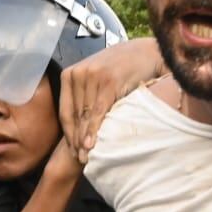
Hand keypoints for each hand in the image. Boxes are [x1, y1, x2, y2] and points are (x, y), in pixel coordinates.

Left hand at [58, 38, 166, 162]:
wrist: (146, 52)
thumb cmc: (123, 69)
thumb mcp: (97, 78)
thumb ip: (86, 95)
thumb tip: (79, 124)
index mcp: (70, 74)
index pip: (65, 111)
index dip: (69, 134)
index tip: (73, 151)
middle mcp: (78, 74)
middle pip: (74, 116)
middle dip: (76, 140)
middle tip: (80, 160)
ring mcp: (93, 77)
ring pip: (85, 115)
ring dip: (84, 139)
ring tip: (86, 158)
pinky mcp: (108, 82)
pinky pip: (98, 111)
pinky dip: (94, 129)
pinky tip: (92, 144)